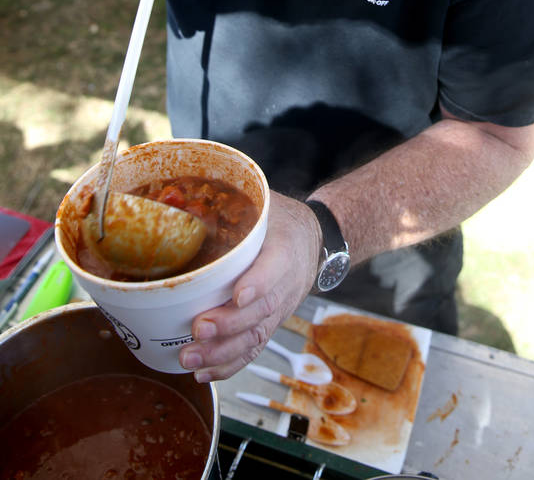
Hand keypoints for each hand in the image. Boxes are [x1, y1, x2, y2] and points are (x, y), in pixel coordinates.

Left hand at [179, 193, 320, 381]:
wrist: (315, 240)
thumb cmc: (280, 219)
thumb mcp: (265, 201)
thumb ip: (235, 201)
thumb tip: (183, 195)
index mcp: (285, 247)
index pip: (275, 267)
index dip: (258, 283)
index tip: (238, 295)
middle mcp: (285, 283)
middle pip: (261, 310)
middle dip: (228, 325)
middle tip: (198, 329)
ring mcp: (278, 309)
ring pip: (255, 336)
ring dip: (222, 352)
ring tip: (190, 358)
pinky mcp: (270, 324)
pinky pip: (253, 349)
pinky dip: (229, 365)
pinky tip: (203, 372)